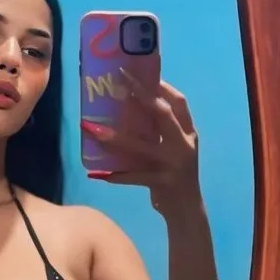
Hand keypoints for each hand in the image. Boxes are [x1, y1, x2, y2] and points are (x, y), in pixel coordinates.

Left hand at [81, 70, 200, 215]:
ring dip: (114, 136)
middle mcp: (183, 145)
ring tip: (91, 129)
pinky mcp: (162, 182)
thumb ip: (159, 131)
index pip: (179, 102)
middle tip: (120, 79)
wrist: (187, 210)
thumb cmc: (175, 175)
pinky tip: (97, 173)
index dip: (161, 85)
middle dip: (142, 94)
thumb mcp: (174, 149)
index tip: (139, 69)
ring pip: (140, 145)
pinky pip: (134, 176)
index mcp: (188, 133)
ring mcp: (173, 164)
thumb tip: (129, 106)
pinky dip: (115, 175)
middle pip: (163, 113)